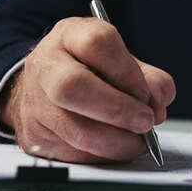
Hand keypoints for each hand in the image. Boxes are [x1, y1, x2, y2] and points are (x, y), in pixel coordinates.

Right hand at [0, 17, 175, 162]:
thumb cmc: (94, 72)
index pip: (97, 43)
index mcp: (71, 35)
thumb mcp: (127, 63)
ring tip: (137, 140)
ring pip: (74, 128)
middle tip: (145, 122)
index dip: (126, 72)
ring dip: (116, 141)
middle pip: (72, 86)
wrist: (48, 88)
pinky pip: (75, 154)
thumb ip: (152, 80)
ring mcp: (34, 102)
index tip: (145, 94)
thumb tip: (157, 106)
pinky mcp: (34, 136)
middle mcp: (46, 64)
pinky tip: (117, 147)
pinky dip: (104, 156)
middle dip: (117, 110)